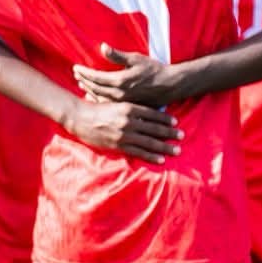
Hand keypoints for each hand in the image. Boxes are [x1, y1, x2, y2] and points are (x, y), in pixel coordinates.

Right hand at [63, 97, 182, 163]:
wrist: (79, 117)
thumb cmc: (97, 108)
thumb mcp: (116, 103)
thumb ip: (131, 108)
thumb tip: (145, 113)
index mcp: (129, 108)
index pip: (153, 114)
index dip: (166, 119)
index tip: (176, 122)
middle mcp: (129, 121)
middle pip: (154, 128)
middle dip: (170, 133)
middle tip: (182, 136)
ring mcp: (124, 134)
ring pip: (149, 142)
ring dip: (164, 147)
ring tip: (176, 150)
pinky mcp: (118, 145)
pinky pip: (138, 152)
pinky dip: (151, 156)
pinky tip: (161, 159)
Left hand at [73, 45, 181, 105]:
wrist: (170, 86)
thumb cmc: (154, 70)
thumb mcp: (136, 59)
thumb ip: (117, 55)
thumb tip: (102, 47)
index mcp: (120, 80)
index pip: (95, 77)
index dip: (84, 72)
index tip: (75, 68)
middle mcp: (119, 93)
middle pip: (95, 88)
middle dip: (84, 80)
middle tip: (76, 74)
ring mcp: (122, 102)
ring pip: (100, 97)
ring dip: (89, 90)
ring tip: (81, 84)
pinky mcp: (127, 106)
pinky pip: (108, 103)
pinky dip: (98, 98)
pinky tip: (93, 96)